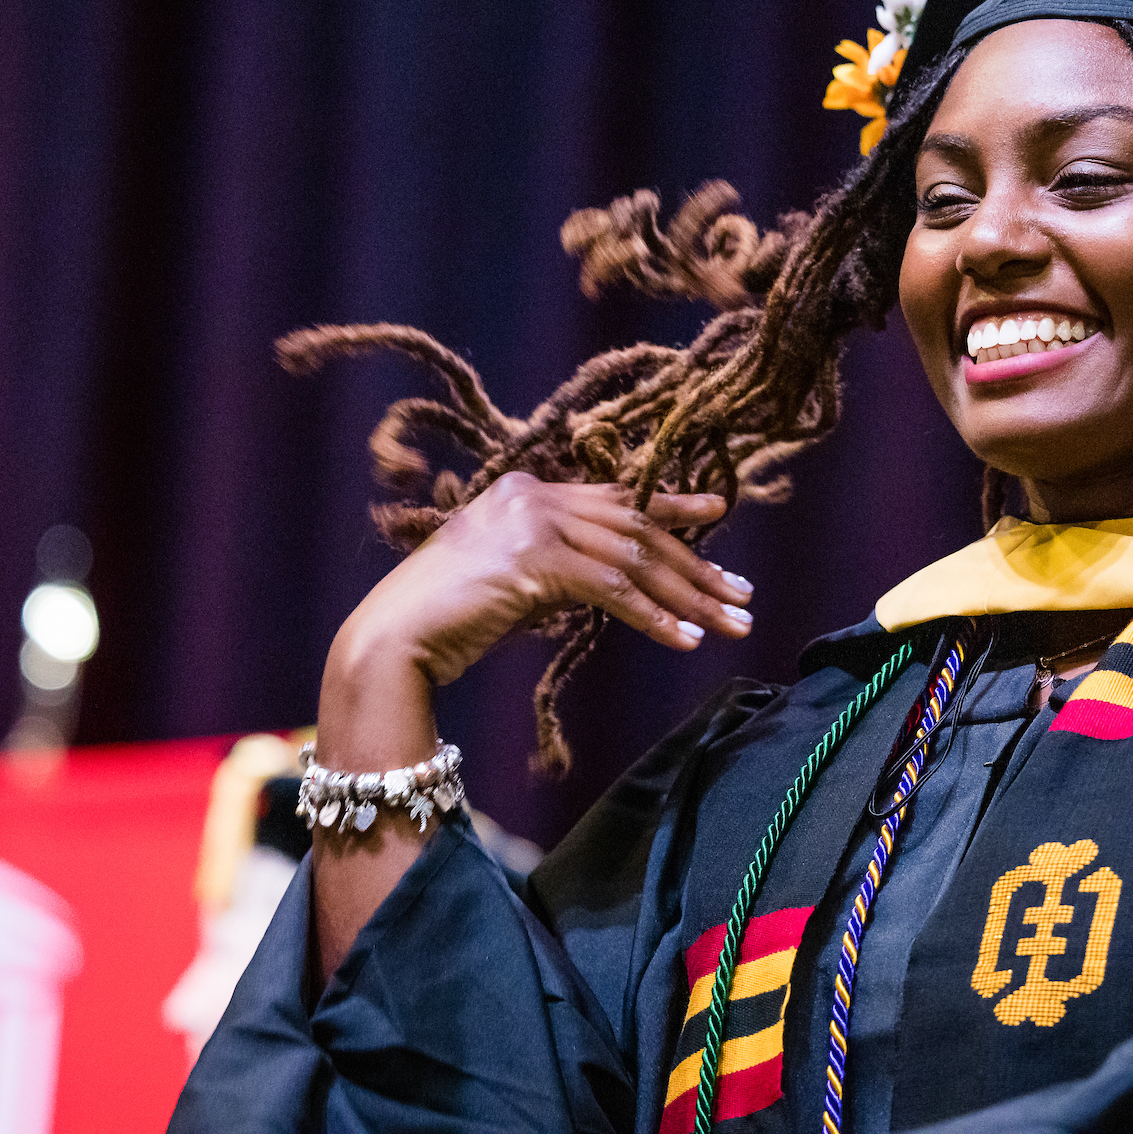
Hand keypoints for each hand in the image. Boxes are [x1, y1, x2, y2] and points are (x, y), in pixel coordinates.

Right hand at [331, 473, 752, 693]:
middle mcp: (532, 497)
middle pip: (636, 527)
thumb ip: (558, 569)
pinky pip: (613, 591)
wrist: (389, 643)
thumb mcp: (511, 581)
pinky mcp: (534, 562)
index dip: (672, 506)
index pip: (614, 496)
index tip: (718, 516)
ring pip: (635, 558)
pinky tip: (686, 640)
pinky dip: (654, 617)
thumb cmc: (443, 623)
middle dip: (697, 564)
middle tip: (743, 593)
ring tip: (733, 624)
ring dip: (691, 596)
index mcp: (524, 491)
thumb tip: (616, 583)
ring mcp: (532, 524)